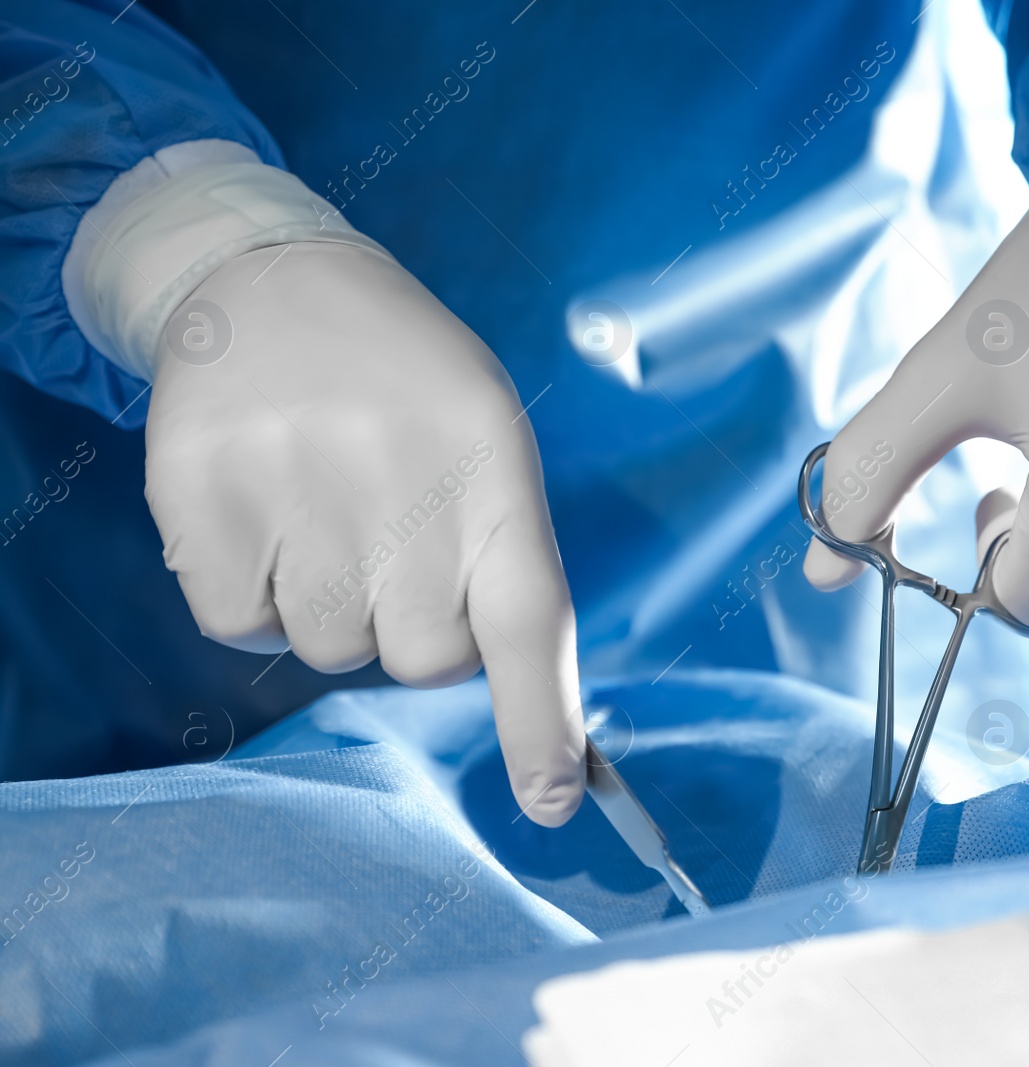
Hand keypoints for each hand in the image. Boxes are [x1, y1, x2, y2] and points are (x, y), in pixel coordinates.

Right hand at [144, 242, 583, 823]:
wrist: (272, 279)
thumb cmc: (404, 388)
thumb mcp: (484, 440)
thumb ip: (505, 561)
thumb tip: (528, 712)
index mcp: (492, 461)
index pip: (528, 618)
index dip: (542, 722)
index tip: (554, 801)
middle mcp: (399, 478)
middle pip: (423, 660)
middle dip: (413, 627)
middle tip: (393, 544)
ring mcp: (296, 485)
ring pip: (328, 651)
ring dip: (330, 608)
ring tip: (326, 510)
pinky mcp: (202, 494)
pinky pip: (238, 626)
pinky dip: (251, 595)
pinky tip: (264, 515)